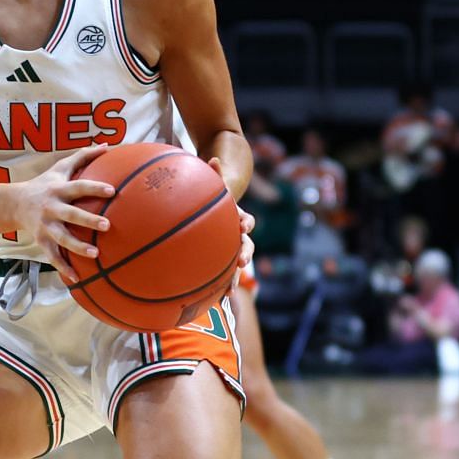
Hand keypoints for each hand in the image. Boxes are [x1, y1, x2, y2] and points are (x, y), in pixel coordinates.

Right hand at [12, 144, 113, 278]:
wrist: (14, 203)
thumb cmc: (44, 184)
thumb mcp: (60, 167)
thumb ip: (83, 156)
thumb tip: (108, 145)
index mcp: (58, 190)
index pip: (78, 187)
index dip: (94, 188)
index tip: (112, 191)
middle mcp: (51, 208)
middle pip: (71, 214)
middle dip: (88, 220)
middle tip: (107, 225)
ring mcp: (45, 226)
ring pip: (62, 238)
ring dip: (77, 247)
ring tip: (95, 254)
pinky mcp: (41, 241)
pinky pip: (53, 257)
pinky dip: (63, 268)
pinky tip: (77, 278)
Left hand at [209, 157, 256, 295]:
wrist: (217, 207)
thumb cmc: (214, 197)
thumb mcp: (214, 186)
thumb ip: (215, 174)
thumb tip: (213, 159)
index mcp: (236, 217)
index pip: (246, 220)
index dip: (245, 223)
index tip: (243, 226)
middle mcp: (236, 234)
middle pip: (246, 245)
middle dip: (245, 254)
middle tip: (242, 261)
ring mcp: (230, 247)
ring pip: (235, 264)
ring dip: (234, 277)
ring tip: (229, 291)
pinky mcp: (221, 259)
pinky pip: (222, 273)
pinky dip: (219, 285)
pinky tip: (212, 299)